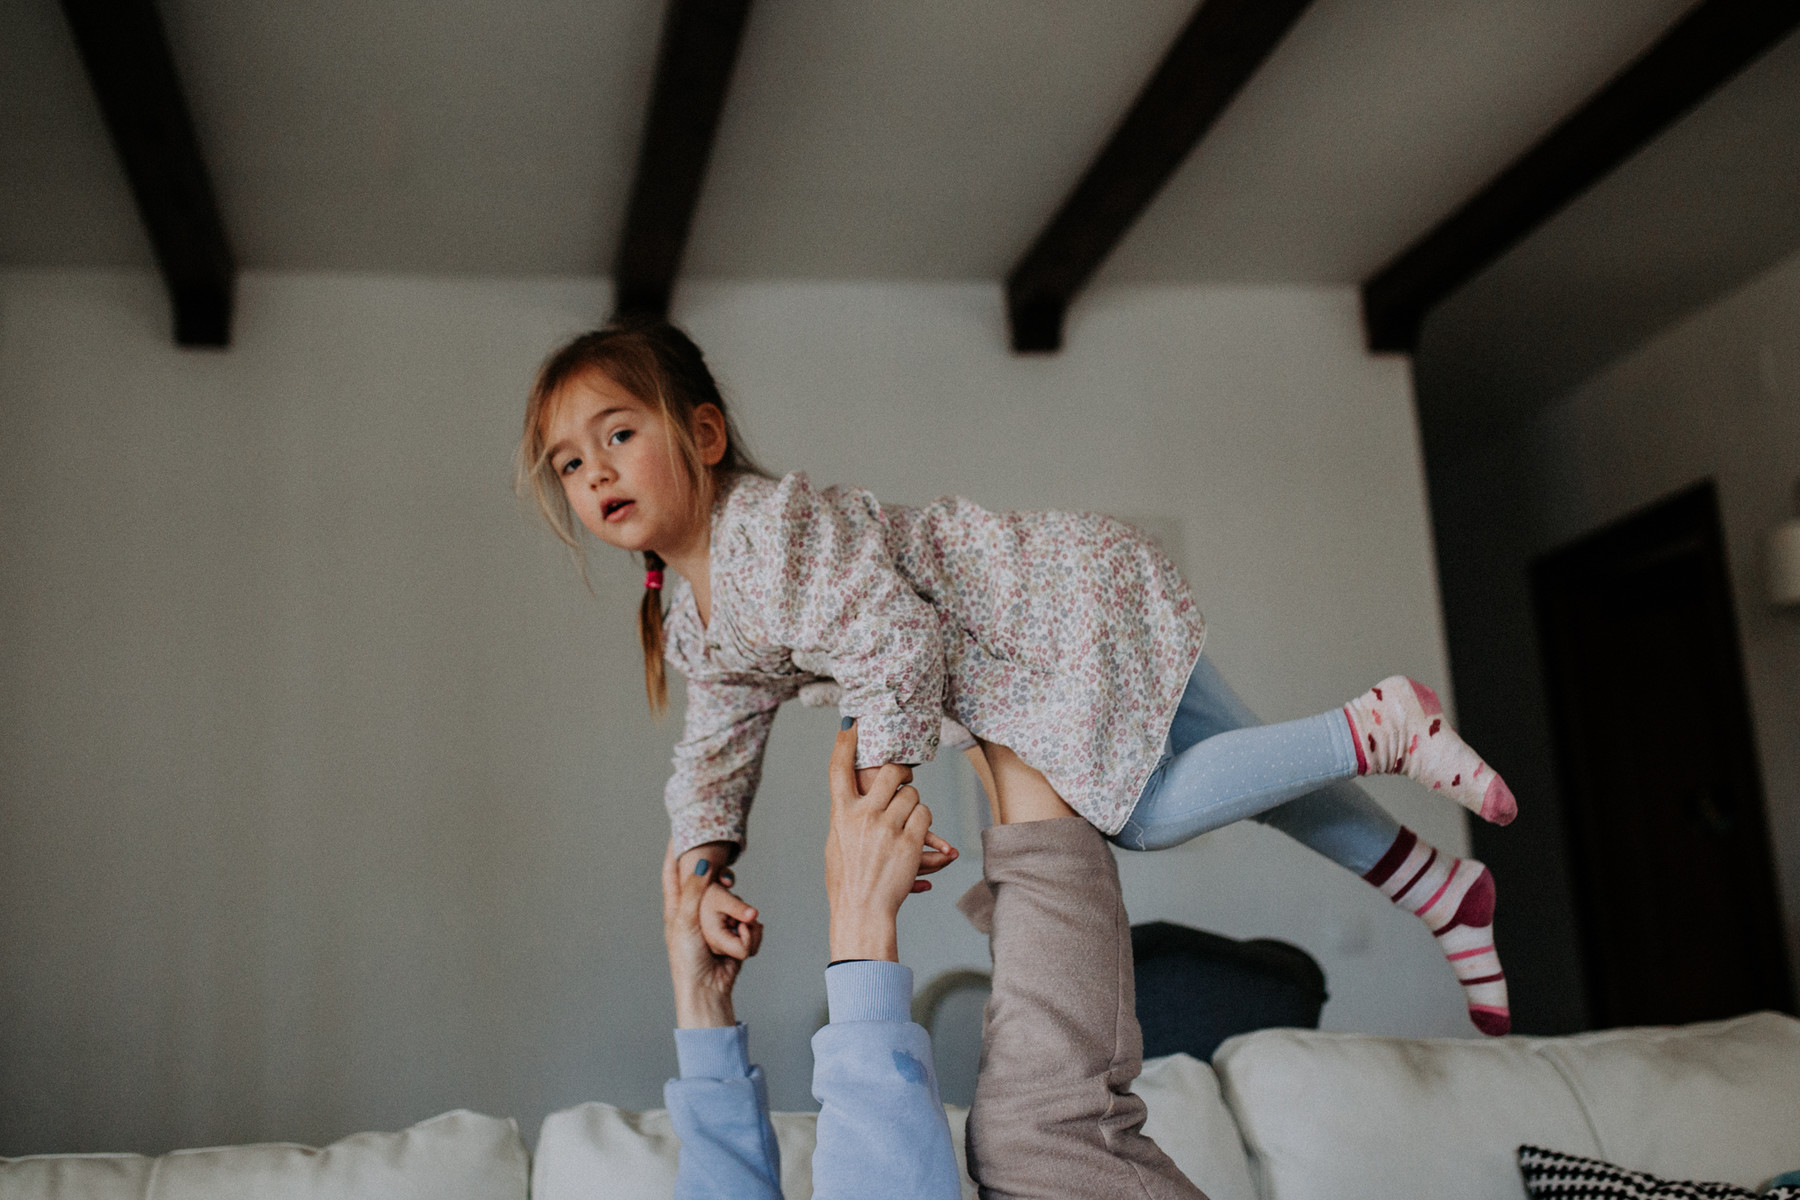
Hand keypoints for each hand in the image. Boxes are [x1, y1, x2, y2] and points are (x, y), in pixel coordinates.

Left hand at [678, 841, 758, 960]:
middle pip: (709, 884)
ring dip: (739, 912)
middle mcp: (696, 913)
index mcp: (676, 908)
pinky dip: (749, 930)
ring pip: (734, 903)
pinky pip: (748, 923)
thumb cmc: (688, 959)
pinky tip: (745, 937)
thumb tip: (703, 863)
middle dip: (721, 882)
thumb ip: (694, 890)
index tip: (676, 834)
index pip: (671, 874)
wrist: (707, 990)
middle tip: (728, 876)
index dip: (673, 854)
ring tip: (739, 923)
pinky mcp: (734, 935)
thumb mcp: (685, 921)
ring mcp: (716, 924)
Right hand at [825, 723, 957, 961]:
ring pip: (913, 794)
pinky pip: (925, 815)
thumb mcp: (837, 843)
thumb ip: (847, 817)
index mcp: (840, 813)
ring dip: (915, 805)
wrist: (862, 910)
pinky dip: (925, 824)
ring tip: (907, 823)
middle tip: (905, 778)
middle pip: (891, 771)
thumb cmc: (847, 880)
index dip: (845, 741)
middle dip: (903, 772)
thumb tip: (853, 798)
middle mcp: (862, 815)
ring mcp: (887, 828)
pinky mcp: (910, 842)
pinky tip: (918, 838)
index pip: (839, 768)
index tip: (852, 721)